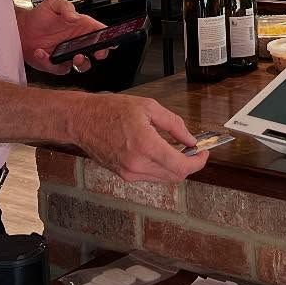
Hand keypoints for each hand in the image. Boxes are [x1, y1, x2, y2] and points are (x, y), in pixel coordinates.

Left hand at [18, 0, 108, 74]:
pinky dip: (50, 62)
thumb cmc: (40, 15)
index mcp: (83, 27)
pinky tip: (41, 52)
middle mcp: (78, 42)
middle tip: (97, 52)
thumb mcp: (53, 3)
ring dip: (82, 63)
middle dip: (101, 54)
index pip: (101, 33)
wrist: (22, 28)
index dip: (109, 38)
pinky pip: (58, 68)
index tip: (111, 41)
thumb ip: (65, 7)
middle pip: (97, 52)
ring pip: (83, 65)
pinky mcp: (55, 64)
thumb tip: (74, 17)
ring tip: (75, 56)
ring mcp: (68, 54)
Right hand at [71, 93, 207, 181]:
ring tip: (177, 148)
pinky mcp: (124, 175)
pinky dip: (161, 167)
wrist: (82, 121)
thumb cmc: (110, 110)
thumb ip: (174, 124)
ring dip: (175, 166)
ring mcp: (130, 172)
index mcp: (146, 146)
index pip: (181, 166)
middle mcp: (138, 164)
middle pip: (175, 175)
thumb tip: (190, 139)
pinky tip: (160, 152)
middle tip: (193, 149)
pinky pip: (151, 176)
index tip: (203, 152)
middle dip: (189, 164)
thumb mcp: (148, 107)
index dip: (198, 162)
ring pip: (164, 177)